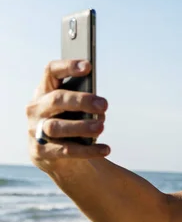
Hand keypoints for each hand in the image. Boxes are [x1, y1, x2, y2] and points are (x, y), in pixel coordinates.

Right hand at [26, 59, 110, 173]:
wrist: (55, 154)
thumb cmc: (70, 121)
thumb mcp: (75, 109)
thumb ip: (84, 103)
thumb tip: (98, 109)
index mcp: (45, 90)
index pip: (52, 71)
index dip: (68, 66)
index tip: (88, 66)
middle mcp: (37, 108)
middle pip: (56, 99)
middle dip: (81, 101)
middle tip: (104, 105)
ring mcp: (35, 130)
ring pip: (56, 127)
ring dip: (81, 127)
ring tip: (101, 127)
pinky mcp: (40, 151)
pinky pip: (65, 150)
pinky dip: (88, 150)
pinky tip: (105, 149)